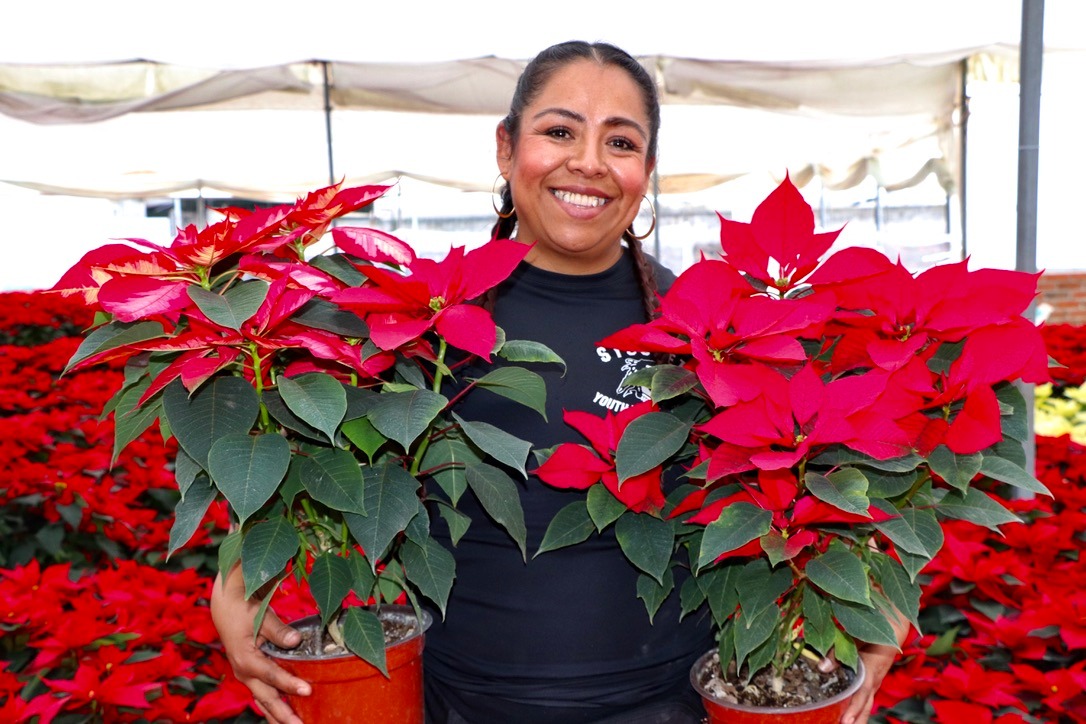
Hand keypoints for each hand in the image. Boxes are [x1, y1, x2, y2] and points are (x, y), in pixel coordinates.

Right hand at [211, 564, 311, 723]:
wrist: (227, 607)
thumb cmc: (245, 609)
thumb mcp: (261, 616)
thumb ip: (279, 631)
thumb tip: (295, 640)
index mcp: (246, 659)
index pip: (271, 675)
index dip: (289, 684)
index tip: (308, 691)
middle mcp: (244, 672)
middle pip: (266, 698)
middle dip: (283, 715)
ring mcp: (247, 676)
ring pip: (264, 701)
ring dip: (278, 716)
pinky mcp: (251, 675)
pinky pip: (264, 695)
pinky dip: (274, 706)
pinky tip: (286, 715)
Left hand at [819, 612, 911, 723]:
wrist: (893, 626)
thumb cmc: (872, 629)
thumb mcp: (855, 637)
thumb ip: (838, 652)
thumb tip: (822, 667)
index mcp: (871, 669)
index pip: (862, 693)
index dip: (853, 708)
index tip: (845, 722)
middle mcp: (874, 679)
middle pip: (865, 706)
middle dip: (855, 720)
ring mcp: (874, 681)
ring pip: (866, 705)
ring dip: (857, 718)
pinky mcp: (872, 680)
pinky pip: (865, 698)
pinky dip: (858, 709)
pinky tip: (849, 716)